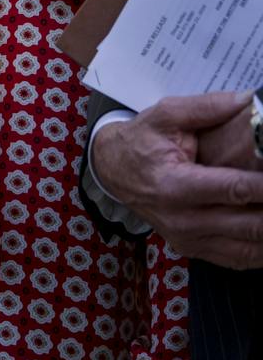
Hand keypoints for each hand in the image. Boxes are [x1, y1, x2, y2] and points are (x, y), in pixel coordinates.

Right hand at [92, 92, 262, 266]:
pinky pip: (241, 260)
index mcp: (173, 186)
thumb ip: (206, 107)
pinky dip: (262, 248)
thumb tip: (249, 100)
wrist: (112, 170)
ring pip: (251, 248)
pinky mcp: (193, 250)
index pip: (235, 189)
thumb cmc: (140, 141)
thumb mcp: (165, 115)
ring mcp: (188, 239)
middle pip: (250, 225)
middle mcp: (182, 220)